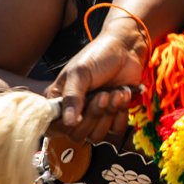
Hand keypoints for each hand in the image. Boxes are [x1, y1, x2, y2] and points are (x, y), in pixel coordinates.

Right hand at [45, 28, 145, 144]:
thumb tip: (68, 122)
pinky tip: (123, 95)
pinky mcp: (113, 116)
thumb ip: (72, 97)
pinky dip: (122, 114)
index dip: (68, 125)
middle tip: (103, 94)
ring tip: (115, 92)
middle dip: (94, 114)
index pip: (56, 127)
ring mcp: (95, 115)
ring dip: (109, 114)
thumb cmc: (99, 55)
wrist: (127, 48)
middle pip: (78, 134)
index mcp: (59, 100)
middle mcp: (75, 111)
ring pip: (97, 135)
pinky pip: (115, 130)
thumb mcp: (80, 73)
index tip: (81, 110)